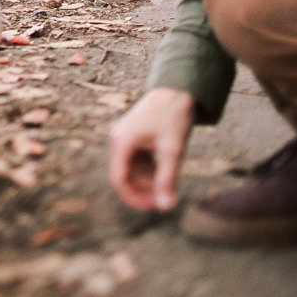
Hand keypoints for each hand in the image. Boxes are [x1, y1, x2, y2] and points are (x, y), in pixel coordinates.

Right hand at [107, 87, 195, 211]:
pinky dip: (149, 171)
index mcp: (122, 142)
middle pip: (124, 176)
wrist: (178, 89)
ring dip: (147, 182)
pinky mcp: (134, 137)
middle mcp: (119, 140)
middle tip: (164, 200)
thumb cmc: (174, 116)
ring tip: (168, 189)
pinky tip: (165, 175)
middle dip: (142, 191)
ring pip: (131, 170)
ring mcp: (125, 138)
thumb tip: (166, 206)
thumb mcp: (173, 150)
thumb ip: (167, 179)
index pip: (118, 179)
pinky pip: (137, 161)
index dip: (133, 198)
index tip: (152, 208)